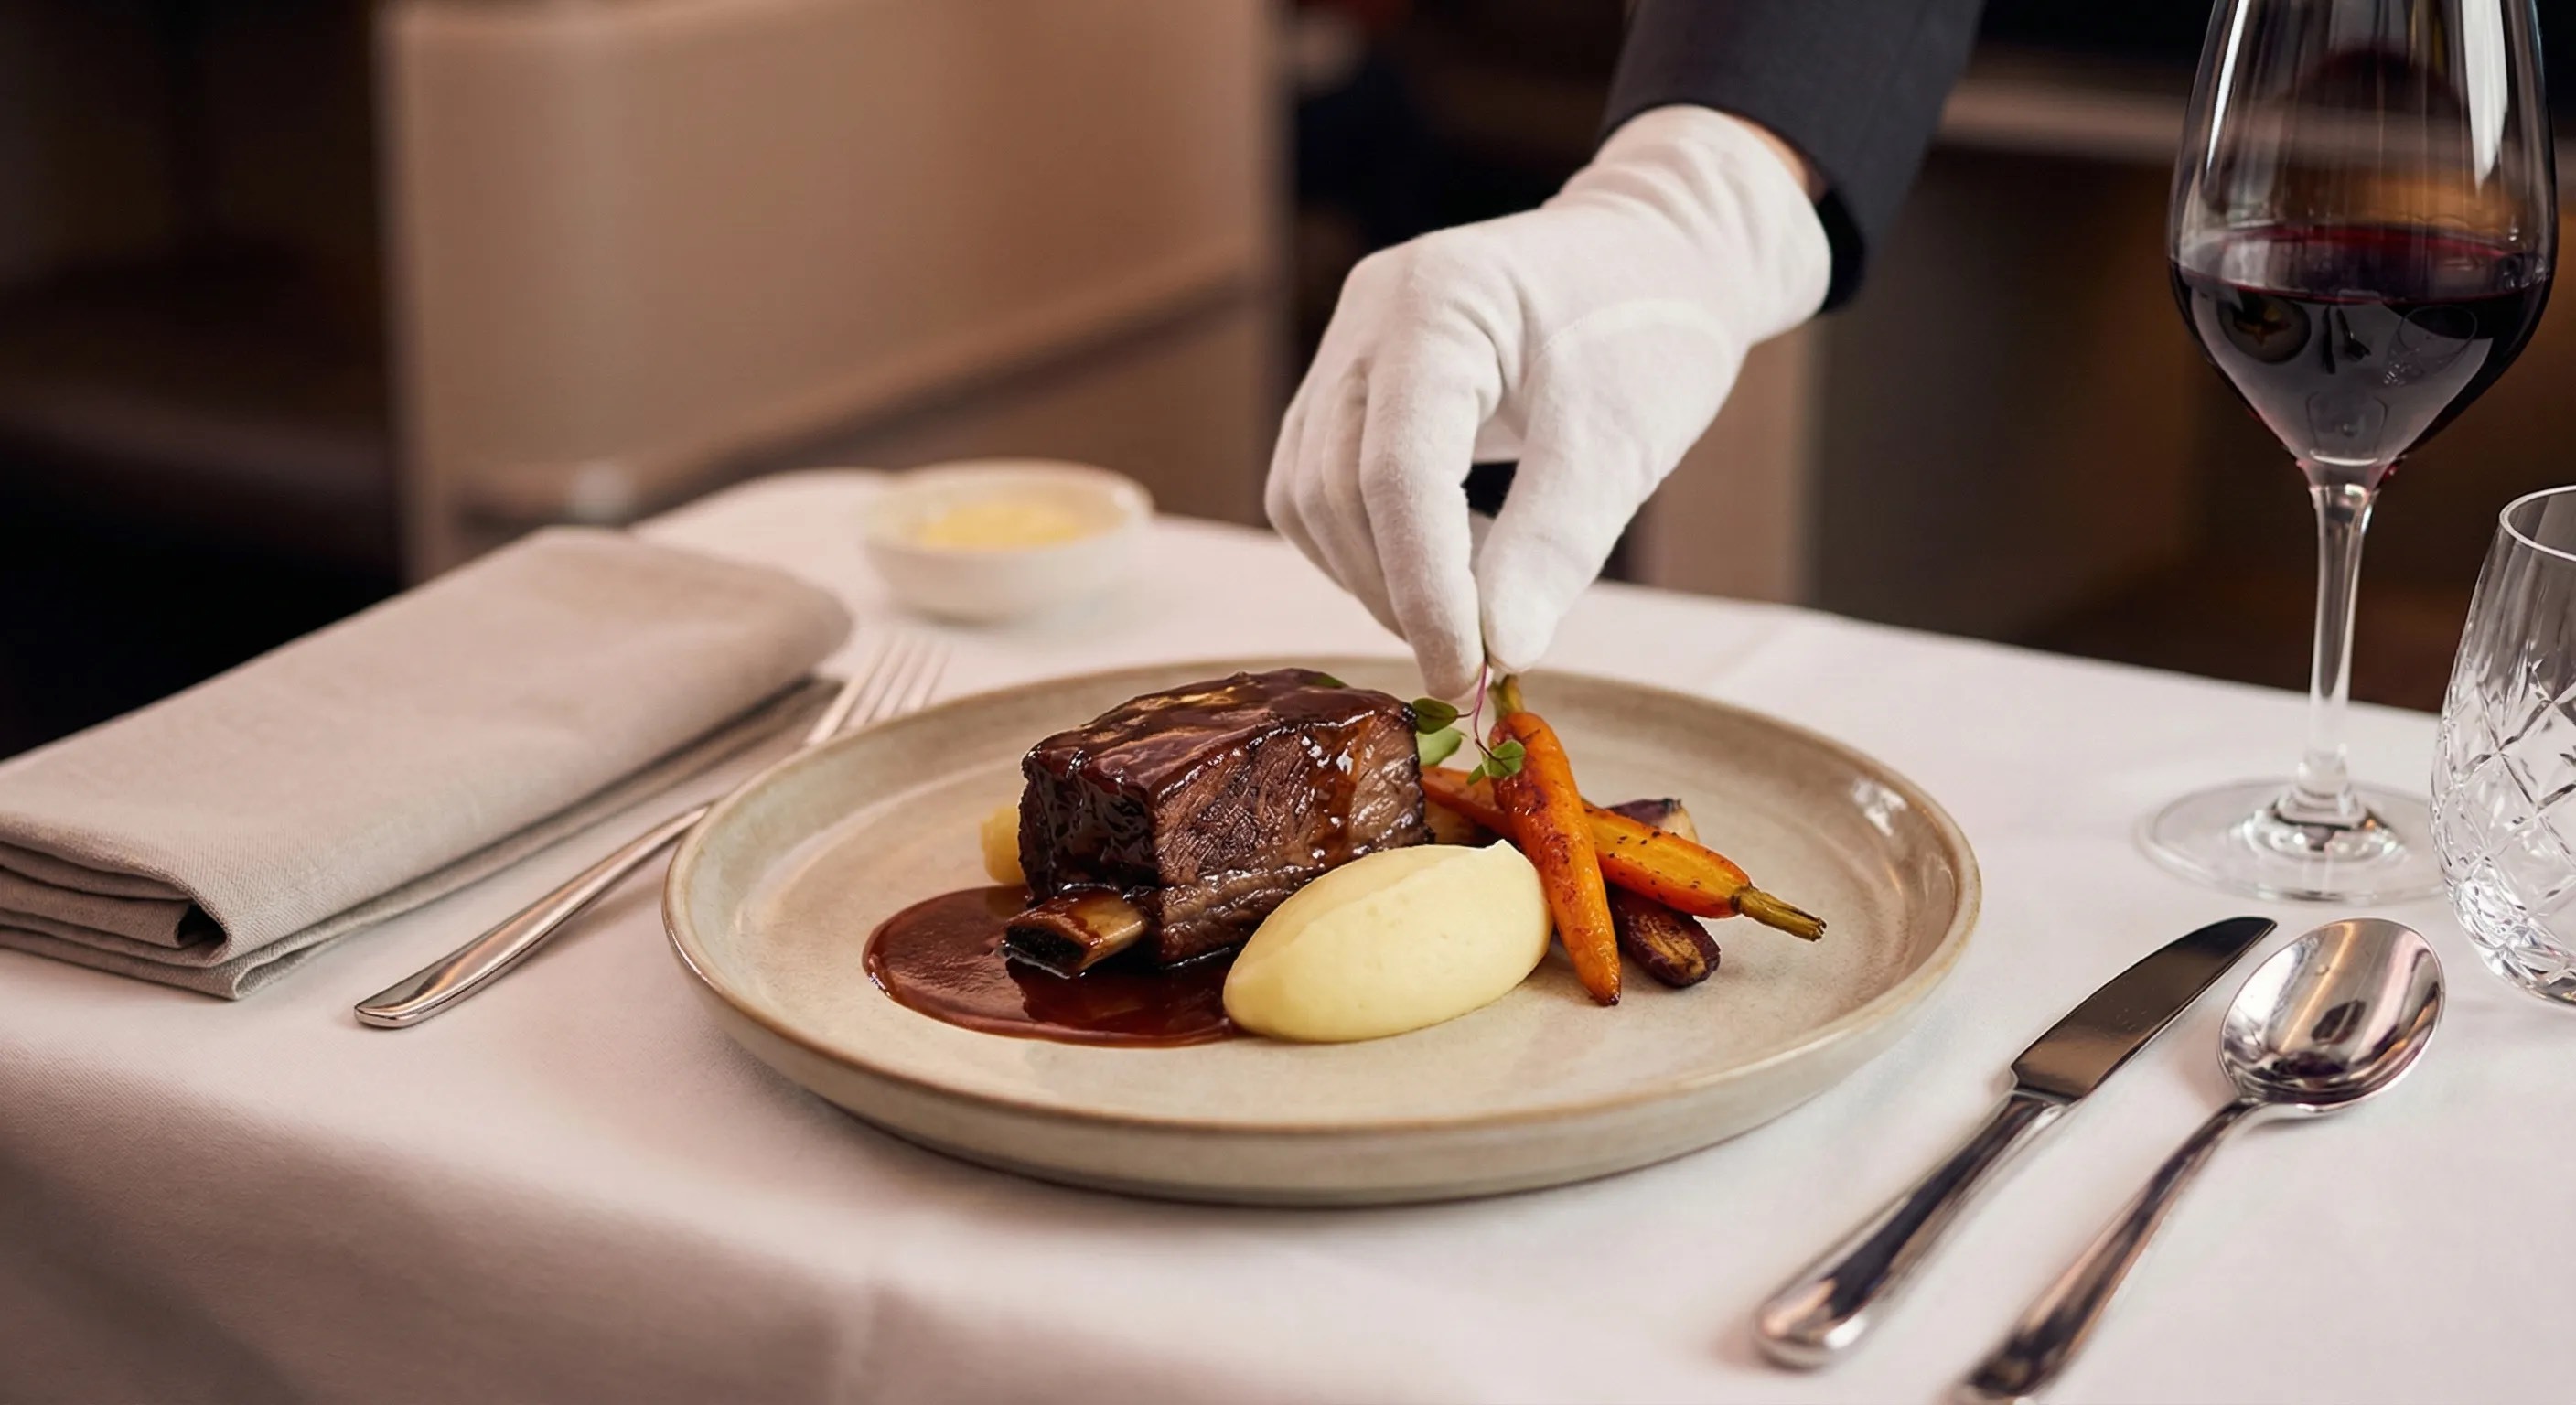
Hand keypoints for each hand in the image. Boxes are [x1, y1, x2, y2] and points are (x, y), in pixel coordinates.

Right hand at [1266, 106, 1830, 697]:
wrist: (1656, 256)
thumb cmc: (1652, 329)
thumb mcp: (1623, 441)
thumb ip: (1552, 546)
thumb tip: (1497, 651)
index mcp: (1437, 304)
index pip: (1397, 470)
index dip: (1423, 587)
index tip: (1463, 674)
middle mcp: (1369, 318)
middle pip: (1337, 488)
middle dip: (1399, 590)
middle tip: (1478, 656)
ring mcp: (1348, 345)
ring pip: (1309, 495)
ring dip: (1378, 576)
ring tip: (1472, 603)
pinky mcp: (1349, 381)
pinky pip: (1319, 485)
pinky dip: (1374, 545)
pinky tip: (1451, 557)